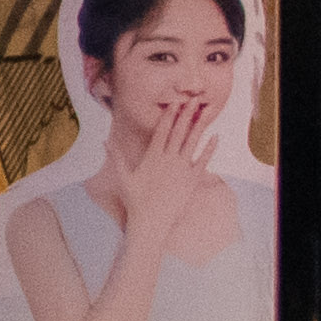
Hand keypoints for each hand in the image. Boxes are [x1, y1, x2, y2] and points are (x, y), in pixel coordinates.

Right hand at [114, 89, 224, 238]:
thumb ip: (116, 157)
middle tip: (193, 99)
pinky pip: (203, 161)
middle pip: (179, 132)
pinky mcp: (192, 179)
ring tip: (205, 112)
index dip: (169, 116)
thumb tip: (104, 141)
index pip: (162, 131)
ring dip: (199, 126)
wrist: (151, 221)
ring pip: (192, 142)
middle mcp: (168, 160)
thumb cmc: (135, 200)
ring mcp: (181, 169)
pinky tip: (216, 137)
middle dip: (186, 114)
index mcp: (152, 157)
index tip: (174, 103)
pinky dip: (209, 149)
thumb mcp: (123, 177)